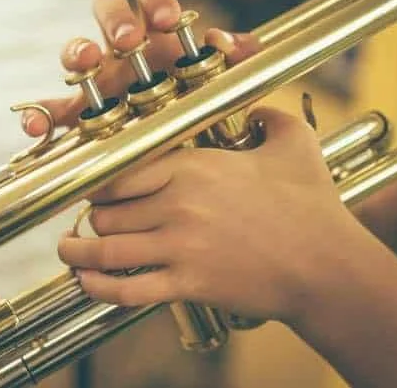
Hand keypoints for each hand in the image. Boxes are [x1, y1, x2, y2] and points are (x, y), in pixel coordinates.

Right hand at [21, 0, 260, 136]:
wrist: (178, 147)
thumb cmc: (194, 103)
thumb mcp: (221, 81)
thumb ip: (235, 58)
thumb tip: (227, 42)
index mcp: (156, 31)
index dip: (156, 0)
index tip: (169, 20)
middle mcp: (121, 47)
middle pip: (107, 10)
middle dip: (116, 20)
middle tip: (129, 41)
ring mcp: (96, 77)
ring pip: (75, 51)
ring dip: (77, 52)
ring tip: (85, 65)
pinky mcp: (77, 113)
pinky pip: (51, 110)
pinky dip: (39, 116)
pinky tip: (38, 128)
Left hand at [57, 107, 390, 323]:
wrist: (328, 267)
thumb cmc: (311, 207)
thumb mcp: (293, 145)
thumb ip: (268, 117)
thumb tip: (257, 108)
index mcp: (194, 167)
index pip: (121, 171)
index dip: (98, 182)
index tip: (92, 189)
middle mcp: (179, 203)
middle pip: (107, 210)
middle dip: (92, 217)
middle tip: (88, 221)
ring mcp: (180, 246)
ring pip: (107, 247)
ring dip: (78, 252)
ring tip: (68, 252)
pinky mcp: (187, 283)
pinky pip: (127, 288)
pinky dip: (99, 288)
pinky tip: (86, 284)